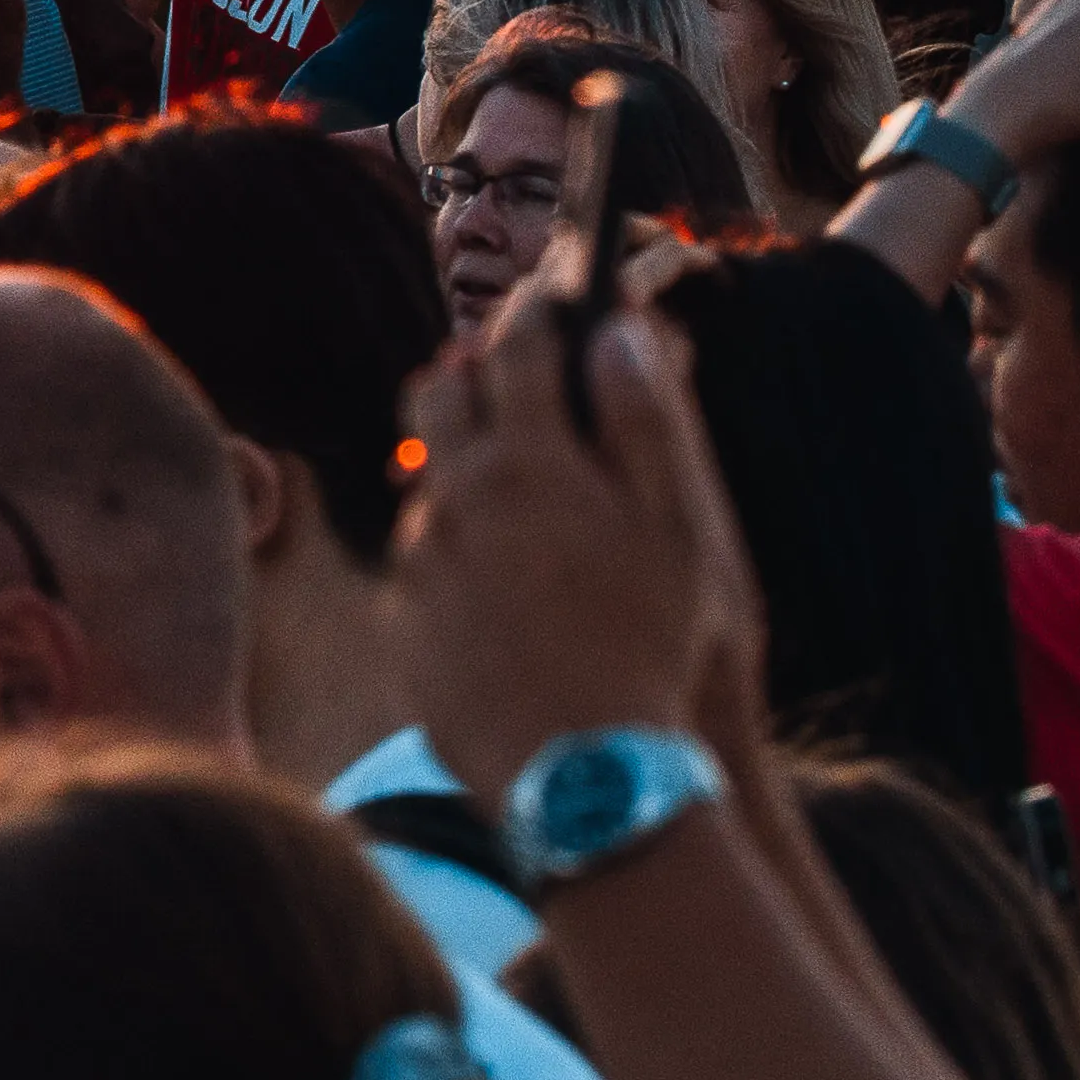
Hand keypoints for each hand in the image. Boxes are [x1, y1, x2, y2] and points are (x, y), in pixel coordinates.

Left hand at [399, 272, 752, 800]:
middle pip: (439, 390)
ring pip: (426, 474)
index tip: (553, 303)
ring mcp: (419, 558)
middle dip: (476, 370)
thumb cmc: (653, 647)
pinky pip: (420, 554)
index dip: (538, 313)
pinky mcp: (402, 617)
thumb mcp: (677, 528)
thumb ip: (647, 419)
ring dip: (463, 462)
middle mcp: (454, 496)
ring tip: (514, 481)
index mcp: (526, 460)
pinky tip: (500, 575)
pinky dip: (454, 543)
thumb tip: (621, 329)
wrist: (586, 776)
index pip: (515, 345)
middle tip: (515, 379)